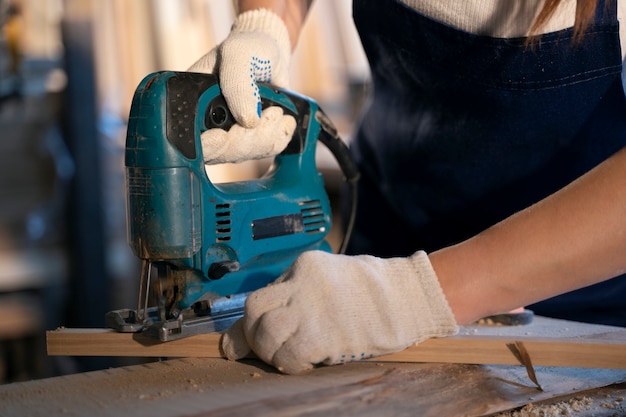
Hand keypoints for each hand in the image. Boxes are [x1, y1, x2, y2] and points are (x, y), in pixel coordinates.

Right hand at [189, 9, 294, 163]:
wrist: (269, 53)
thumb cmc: (250, 47)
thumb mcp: (239, 54)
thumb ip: (238, 84)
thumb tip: (248, 121)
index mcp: (191, 102)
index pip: (192, 138)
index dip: (208, 144)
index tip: (223, 136)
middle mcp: (205, 123)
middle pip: (220, 153)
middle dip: (248, 139)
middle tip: (271, 113)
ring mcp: (228, 134)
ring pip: (244, 154)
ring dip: (266, 137)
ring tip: (278, 111)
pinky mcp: (249, 139)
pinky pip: (263, 152)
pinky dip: (278, 139)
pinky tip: (284, 121)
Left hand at [221, 250, 458, 373]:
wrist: (407, 298)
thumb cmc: (372, 293)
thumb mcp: (329, 282)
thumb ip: (298, 297)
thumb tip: (266, 324)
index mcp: (303, 267)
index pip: (260, 297)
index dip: (254, 322)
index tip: (253, 337)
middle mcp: (300, 283)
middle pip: (254, 313)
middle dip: (256, 337)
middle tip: (273, 349)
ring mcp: (309, 307)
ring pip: (265, 334)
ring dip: (272, 353)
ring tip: (291, 356)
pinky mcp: (321, 332)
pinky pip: (287, 356)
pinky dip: (291, 365)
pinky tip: (308, 362)